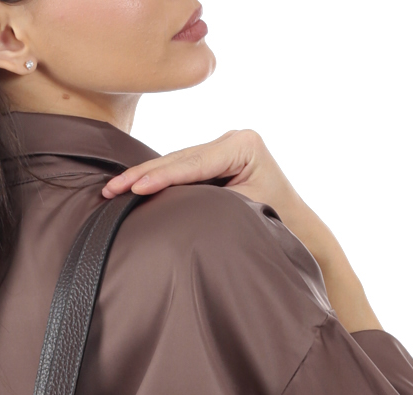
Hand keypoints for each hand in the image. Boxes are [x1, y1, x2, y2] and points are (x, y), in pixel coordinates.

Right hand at [101, 130, 380, 332]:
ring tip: (113, 190)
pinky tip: (131, 189)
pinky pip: (181, 171)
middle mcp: (233, 141)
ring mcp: (223, 150)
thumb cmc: (280, 229)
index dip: (161, 176)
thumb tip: (170, 209)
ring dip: (145, 177)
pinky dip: (157, 181)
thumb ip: (208, 205)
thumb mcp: (244, 215)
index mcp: (244, 146)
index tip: (134, 189)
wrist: (301, 235)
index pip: (193, 162)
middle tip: (111, 189)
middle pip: (179, 158)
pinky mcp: (215, 163)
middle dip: (144, 174)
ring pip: (176, 163)